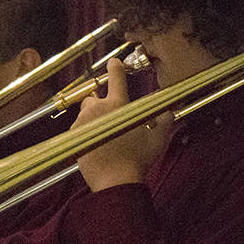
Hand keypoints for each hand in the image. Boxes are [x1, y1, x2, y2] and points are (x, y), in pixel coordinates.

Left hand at [75, 58, 173, 190]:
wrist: (116, 181)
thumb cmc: (138, 160)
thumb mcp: (158, 139)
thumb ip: (164, 121)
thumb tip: (169, 111)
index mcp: (118, 105)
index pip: (117, 78)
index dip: (116, 68)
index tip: (114, 62)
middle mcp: (98, 109)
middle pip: (95, 97)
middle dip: (101, 104)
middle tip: (112, 120)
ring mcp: (83, 123)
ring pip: (85, 114)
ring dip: (93, 119)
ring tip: (105, 136)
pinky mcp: (74, 136)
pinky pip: (78, 129)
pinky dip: (85, 133)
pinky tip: (97, 145)